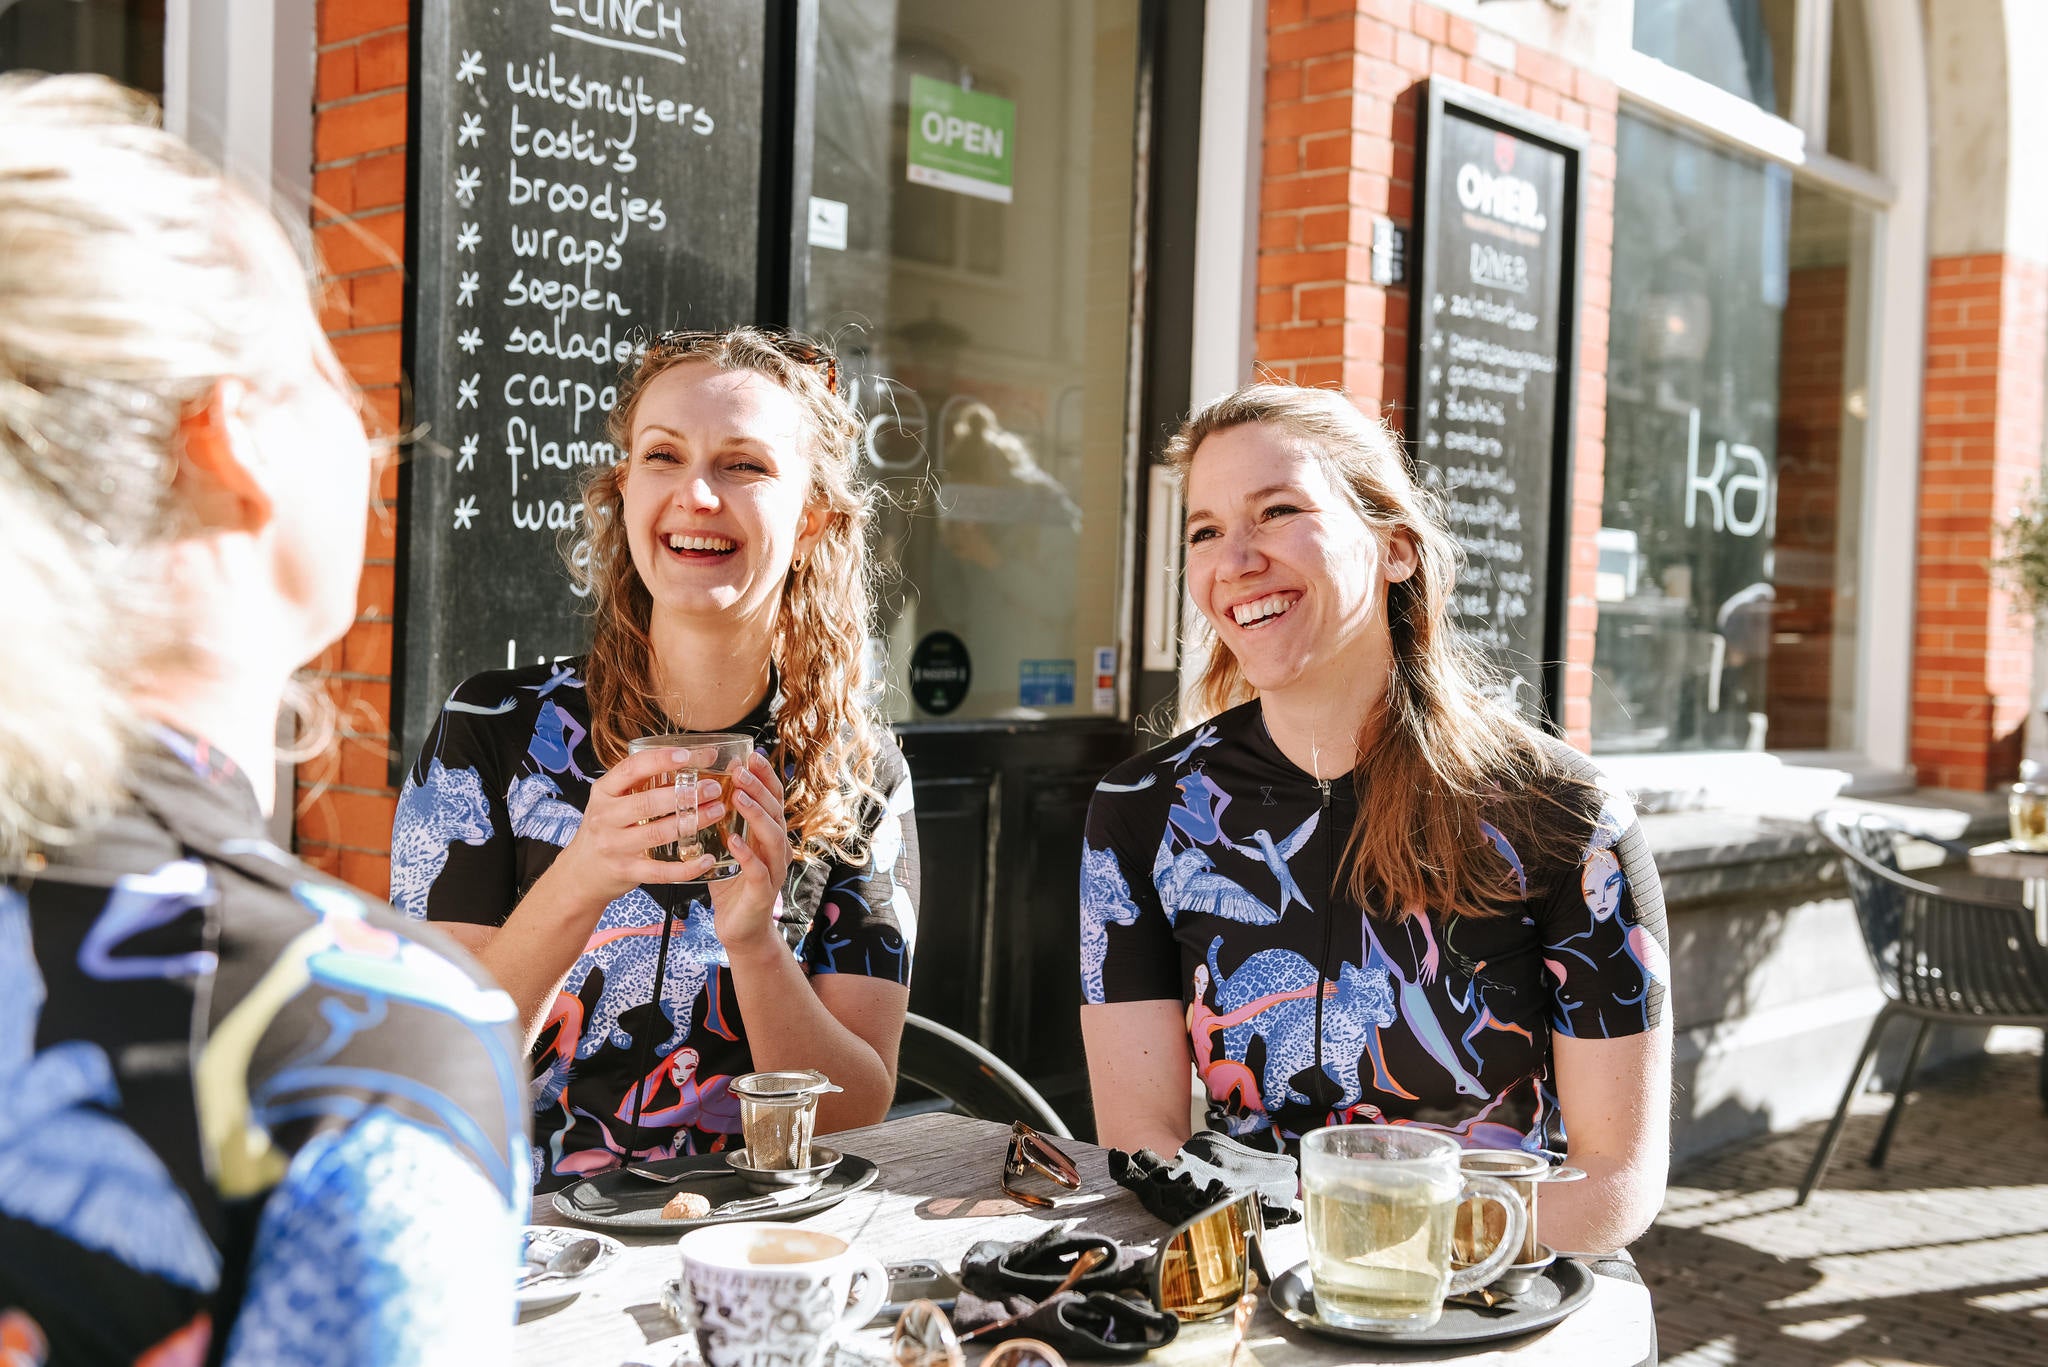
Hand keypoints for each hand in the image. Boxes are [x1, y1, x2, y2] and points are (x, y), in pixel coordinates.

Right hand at [551, 747, 717, 908]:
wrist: (581, 871)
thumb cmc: (606, 828)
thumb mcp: (614, 801)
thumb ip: (644, 784)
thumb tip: (694, 761)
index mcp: (603, 792)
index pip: (631, 769)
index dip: (659, 759)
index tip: (687, 754)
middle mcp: (605, 817)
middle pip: (648, 803)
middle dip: (685, 794)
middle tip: (712, 788)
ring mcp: (615, 846)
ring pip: (659, 833)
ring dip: (693, 822)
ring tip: (716, 811)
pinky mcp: (627, 871)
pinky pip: (661, 871)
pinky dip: (687, 867)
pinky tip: (706, 859)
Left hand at [699, 750, 789, 955]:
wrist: (741, 930)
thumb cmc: (732, 886)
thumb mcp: (729, 848)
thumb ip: (723, 823)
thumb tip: (701, 791)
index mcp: (769, 835)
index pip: (773, 799)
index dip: (764, 777)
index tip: (749, 756)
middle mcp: (777, 849)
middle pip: (776, 811)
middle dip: (759, 788)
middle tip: (741, 770)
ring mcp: (774, 870)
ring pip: (772, 836)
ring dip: (755, 814)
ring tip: (737, 797)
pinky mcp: (763, 892)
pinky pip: (758, 869)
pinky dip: (746, 853)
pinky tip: (732, 840)